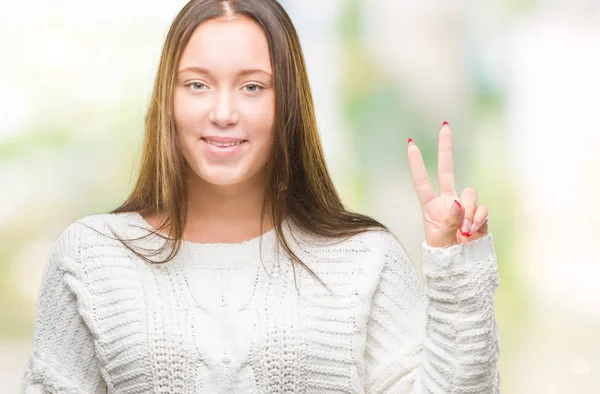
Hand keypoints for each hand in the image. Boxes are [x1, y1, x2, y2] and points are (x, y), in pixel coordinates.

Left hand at [407, 122, 488, 247]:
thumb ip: (449, 220)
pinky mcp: (480, 214)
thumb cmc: (444, 254)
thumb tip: (459, 203)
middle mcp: (447, 202)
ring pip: (470, 193)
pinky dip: (479, 219)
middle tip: (445, 126)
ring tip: (464, 232)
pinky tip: (472, 232)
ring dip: (469, 210)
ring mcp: (464, 206)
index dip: (416, 164)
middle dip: (446, 149)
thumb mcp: (440, 239)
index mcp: (430, 207)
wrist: (462, 267)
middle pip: (447, 170)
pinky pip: (482, 208)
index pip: (421, 182)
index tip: (410, 143)